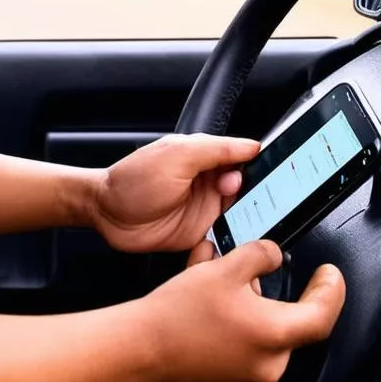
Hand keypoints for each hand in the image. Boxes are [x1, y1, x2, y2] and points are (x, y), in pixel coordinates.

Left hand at [92, 134, 259, 252]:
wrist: (107, 215)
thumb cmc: (133, 181)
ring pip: (242, 210)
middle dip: (252, 190)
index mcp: (202, 156)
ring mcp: (205, 207)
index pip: (242, 156)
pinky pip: (229, 234)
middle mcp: (207, 181)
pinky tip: (238, 235)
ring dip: (247, 213)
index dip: (257, 163)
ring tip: (239, 214)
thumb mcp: (176, 157)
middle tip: (235, 192)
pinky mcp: (201, 232)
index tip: (273, 170)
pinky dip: (236, 235)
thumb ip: (215, 150)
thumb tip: (252, 145)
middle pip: (247, 185)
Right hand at [141, 240, 345, 381]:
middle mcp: (269, 365)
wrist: (139, 353)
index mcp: (275, 335)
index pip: (323, 314)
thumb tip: (273, 255)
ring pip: (258, 335)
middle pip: (283, 321)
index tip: (330, 275)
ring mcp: (247, 381)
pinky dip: (229, 330)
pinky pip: (239, 352)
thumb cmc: (177, 315)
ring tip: (209, 284)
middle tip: (239, 272)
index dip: (331, 290)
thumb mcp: (223, 269)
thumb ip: (258, 256)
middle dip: (265, 293)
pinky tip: (200, 312)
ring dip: (243, 308)